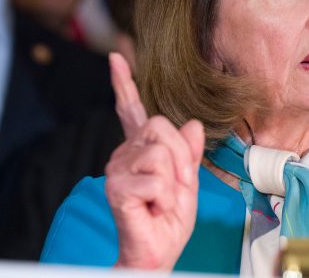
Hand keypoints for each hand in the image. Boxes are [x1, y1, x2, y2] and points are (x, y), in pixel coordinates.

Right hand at [105, 53, 204, 269]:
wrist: (158, 251)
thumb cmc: (169, 220)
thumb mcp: (189, 181)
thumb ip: (189, 152)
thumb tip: (193, 124)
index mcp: (141, 149)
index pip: (131, 110)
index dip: (123, 82)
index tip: (116, 56)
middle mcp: (124, 153)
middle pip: (163, 127)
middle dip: (182, 157)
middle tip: (176, 186)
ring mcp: (117, 168)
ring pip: (162, 152)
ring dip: (174, 182)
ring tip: (162, 200)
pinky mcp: (116, 186)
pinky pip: (156, 178)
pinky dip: (165, 199)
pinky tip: (153, 209)